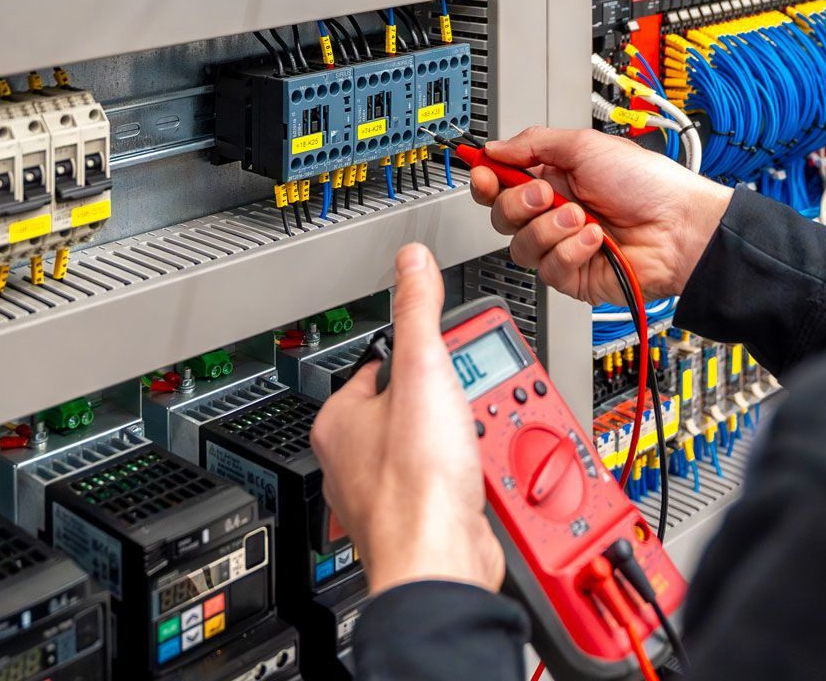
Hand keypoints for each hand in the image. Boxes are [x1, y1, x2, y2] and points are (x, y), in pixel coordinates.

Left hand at [312, 244, 504, 595]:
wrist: (440, 563)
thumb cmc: (416, 483)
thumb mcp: (424, 371)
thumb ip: (419, 312)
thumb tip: (412, 263)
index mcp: (340, 421)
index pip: (382, 364)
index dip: (423, 354)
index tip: (451, 352)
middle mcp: (356, 459)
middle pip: (417, 405)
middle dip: (454, 403)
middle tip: (472, 405)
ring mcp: (389, 492)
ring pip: (438, 446)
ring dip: (469, 441)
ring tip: (480, 443)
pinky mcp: (422, 519)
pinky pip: (453, 482)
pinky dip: (475, 477)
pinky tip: (485, 477)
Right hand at [470, 127, 731, 304]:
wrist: (680, 226)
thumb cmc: (648, 184)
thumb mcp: (586, 146)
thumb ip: (534, 144)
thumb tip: (495, 147)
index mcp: (555, 178)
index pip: (502, 182)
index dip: (486, 179)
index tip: (482, 173)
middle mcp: (554, 213)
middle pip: (502, 216)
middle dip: (518, 203)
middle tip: (544, 194)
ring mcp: (563, 246)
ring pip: (521, 245)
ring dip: (549, 228)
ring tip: (580, 217)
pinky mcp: (574, 275)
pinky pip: (548, 269)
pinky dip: (570, 250)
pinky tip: (595, 239)